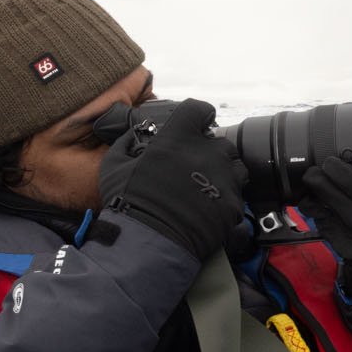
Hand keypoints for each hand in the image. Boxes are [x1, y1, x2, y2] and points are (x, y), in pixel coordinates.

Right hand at [97, 98, 244, 260]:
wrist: (149, 242)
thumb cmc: (129, 202)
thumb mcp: (114, 165)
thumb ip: (126, 143)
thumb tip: (132, 136)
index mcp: (179, 139)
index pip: (199, 109)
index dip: (199, 115)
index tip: (197, 124)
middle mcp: (207, 153)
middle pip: (221, 142)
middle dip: (211, 152)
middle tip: (196, 167)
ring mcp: (224, 178)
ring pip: (235, 167)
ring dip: (225, 173)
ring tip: (207, 188)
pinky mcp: (233, 204)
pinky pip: (236, 196)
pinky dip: (226, 201)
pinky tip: (211, 209)